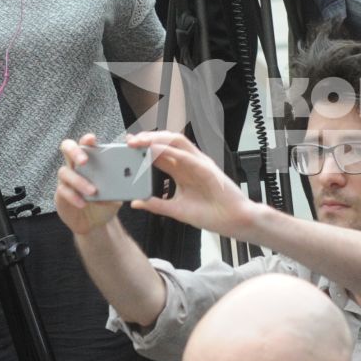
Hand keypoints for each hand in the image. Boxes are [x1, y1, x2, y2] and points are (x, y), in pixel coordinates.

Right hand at [55, 134, 125, 236]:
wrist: (96, 222)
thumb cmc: (105, 201)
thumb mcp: (117, 192)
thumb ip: (120, 184)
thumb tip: (127, 179)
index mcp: (90, 160)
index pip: (86, 144)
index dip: (87, 139)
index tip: (92, 139)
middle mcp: (76, 166)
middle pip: (67, 148)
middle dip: (75, 151)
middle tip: (85, 161)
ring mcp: (67, 179)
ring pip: (65, 172)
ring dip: (79, 181)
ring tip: (92, 191)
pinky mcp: (61, 194)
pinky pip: (63, 191)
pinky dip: (74, 196)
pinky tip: (83, 203)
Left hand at [126, 130, 258, 240]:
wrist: (233, 221)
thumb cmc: (211, 215)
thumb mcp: (176, 210)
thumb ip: (156, 204)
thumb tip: (136, 202)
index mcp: (182, 172)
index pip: (160, 155)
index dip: (143, 150)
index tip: (127, 148)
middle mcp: (189, 164)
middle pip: (166, 143)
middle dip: (147, 139)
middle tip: (129, 141)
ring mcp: (198, 163)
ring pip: (175, 142)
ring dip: (156, 139)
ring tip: (139, 140)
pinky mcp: (206, 168)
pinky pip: (185, 155)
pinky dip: (169, 150)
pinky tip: (155, 150)